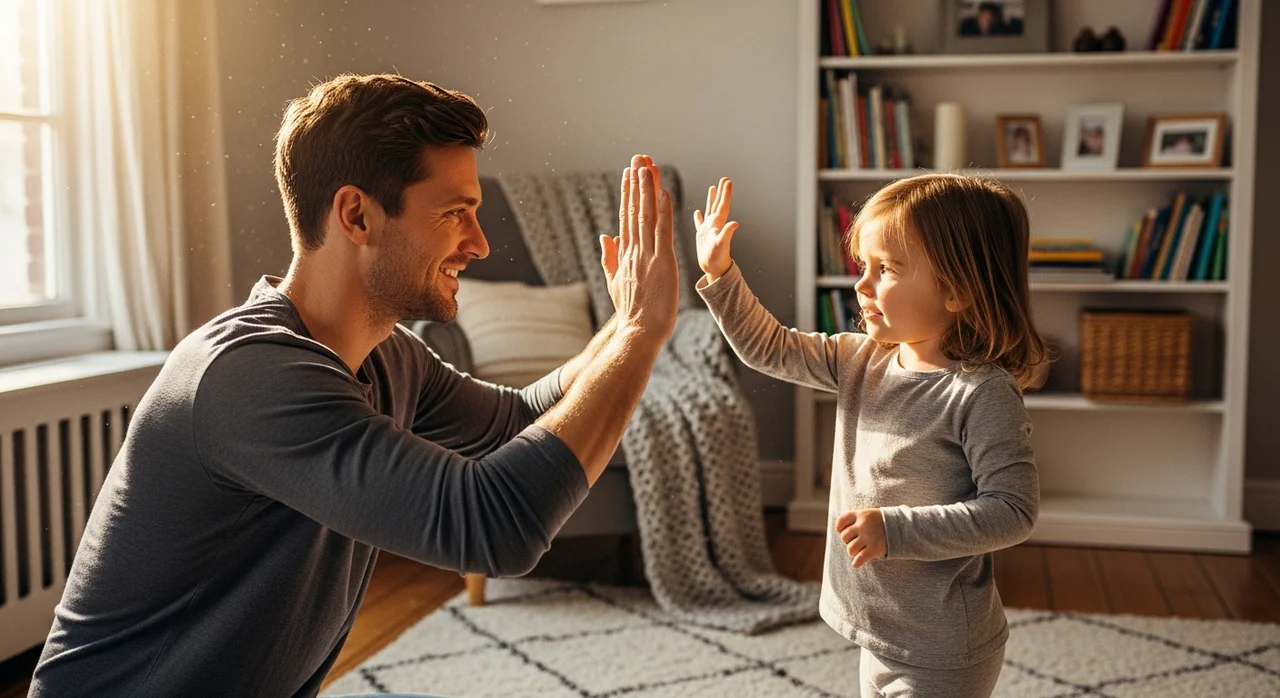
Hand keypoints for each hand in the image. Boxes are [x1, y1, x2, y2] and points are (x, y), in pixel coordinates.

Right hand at [599, 154, 678, 342]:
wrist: (638, 332)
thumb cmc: (631, 313)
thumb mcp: (615, 283)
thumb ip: (610, 258)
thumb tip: (606, 236)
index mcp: (625, 255)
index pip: (627, 218)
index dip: (628, 194)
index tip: (629, 174)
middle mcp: (634, 251)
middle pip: (635, 210)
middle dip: (637, 183)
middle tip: (638, 158)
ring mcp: (647, 256)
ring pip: (647, 216)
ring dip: (648, 190)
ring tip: (647, 166)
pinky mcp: (663, 263)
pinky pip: (663, 232)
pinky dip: (663, 211)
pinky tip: (663, 193)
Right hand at [693, 177, 738, 280]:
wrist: (713, 269)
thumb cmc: (717, 258)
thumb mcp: (721, 245)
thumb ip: (727, 233)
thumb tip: (735, 224)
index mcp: (718, 224)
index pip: (723, 205)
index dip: (725, 193)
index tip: (727, 181)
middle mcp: (715, 224)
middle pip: (718, 204)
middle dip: (721, 192)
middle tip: (724, 179)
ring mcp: (708, 229)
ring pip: (710, 210)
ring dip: (711, 199)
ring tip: (713, 188)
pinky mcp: (702, 236)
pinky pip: (700, 223)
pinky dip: (699, 216)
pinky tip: (698, 212)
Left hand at [835, 508, 885, 567]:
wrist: (903, 526)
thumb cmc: (883, 522)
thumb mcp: (870, 514)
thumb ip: (856, 519)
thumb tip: (839, 529)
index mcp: (861, 514)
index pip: (841, 521)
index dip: (840, 528)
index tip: (842, 531)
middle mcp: (863, 525)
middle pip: (844, 537)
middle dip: (848, 541)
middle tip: (857, 542)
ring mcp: (869, 537)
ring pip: (850, 549)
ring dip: (853, 552)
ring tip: (860, 551)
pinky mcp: (874, 549)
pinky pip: (860, 559)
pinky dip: (857, 563)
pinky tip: (857, 563)